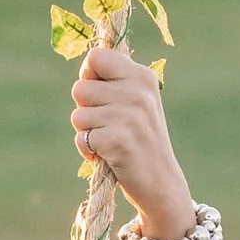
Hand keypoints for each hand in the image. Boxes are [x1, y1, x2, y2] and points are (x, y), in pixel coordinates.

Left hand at [69, 41, 192, 231]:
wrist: (161, 182)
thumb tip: (86, 68)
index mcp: (142, 76)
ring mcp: (129, 116)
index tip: (97, 93)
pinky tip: (107, 155)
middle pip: (80, 88)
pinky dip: (88, 150)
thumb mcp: (137, 102)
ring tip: (108, 140)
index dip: (88, 75)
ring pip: (78, 115)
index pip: (96, 57)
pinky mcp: (118, 140)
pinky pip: (81, 138)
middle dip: (85, 109)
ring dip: (86, 131)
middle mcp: (137, 92)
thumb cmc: (141, 140)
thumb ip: (115, 82)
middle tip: (107, 124)